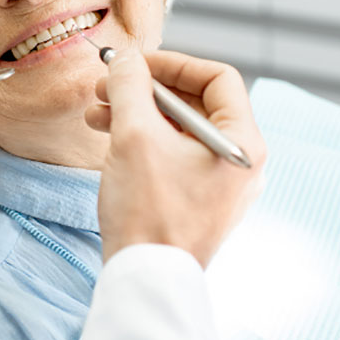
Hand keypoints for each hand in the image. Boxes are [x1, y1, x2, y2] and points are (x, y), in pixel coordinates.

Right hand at [85, 50, 266, 267]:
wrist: (145, 279)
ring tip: (95, 112)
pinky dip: (144, 141)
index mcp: (243, 142)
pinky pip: (174, 156)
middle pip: (196, 104)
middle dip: (146, 89)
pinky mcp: (199, 201)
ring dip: (138, 114)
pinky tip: (107, 136)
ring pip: (179, 130)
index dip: (173, 63)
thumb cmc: (149, 211)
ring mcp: (221, 184)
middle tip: (106, 84)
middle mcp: (240, 162)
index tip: (135, 64)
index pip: (218, 78)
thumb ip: (130, 86)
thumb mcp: (135, 134)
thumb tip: (125, 59)